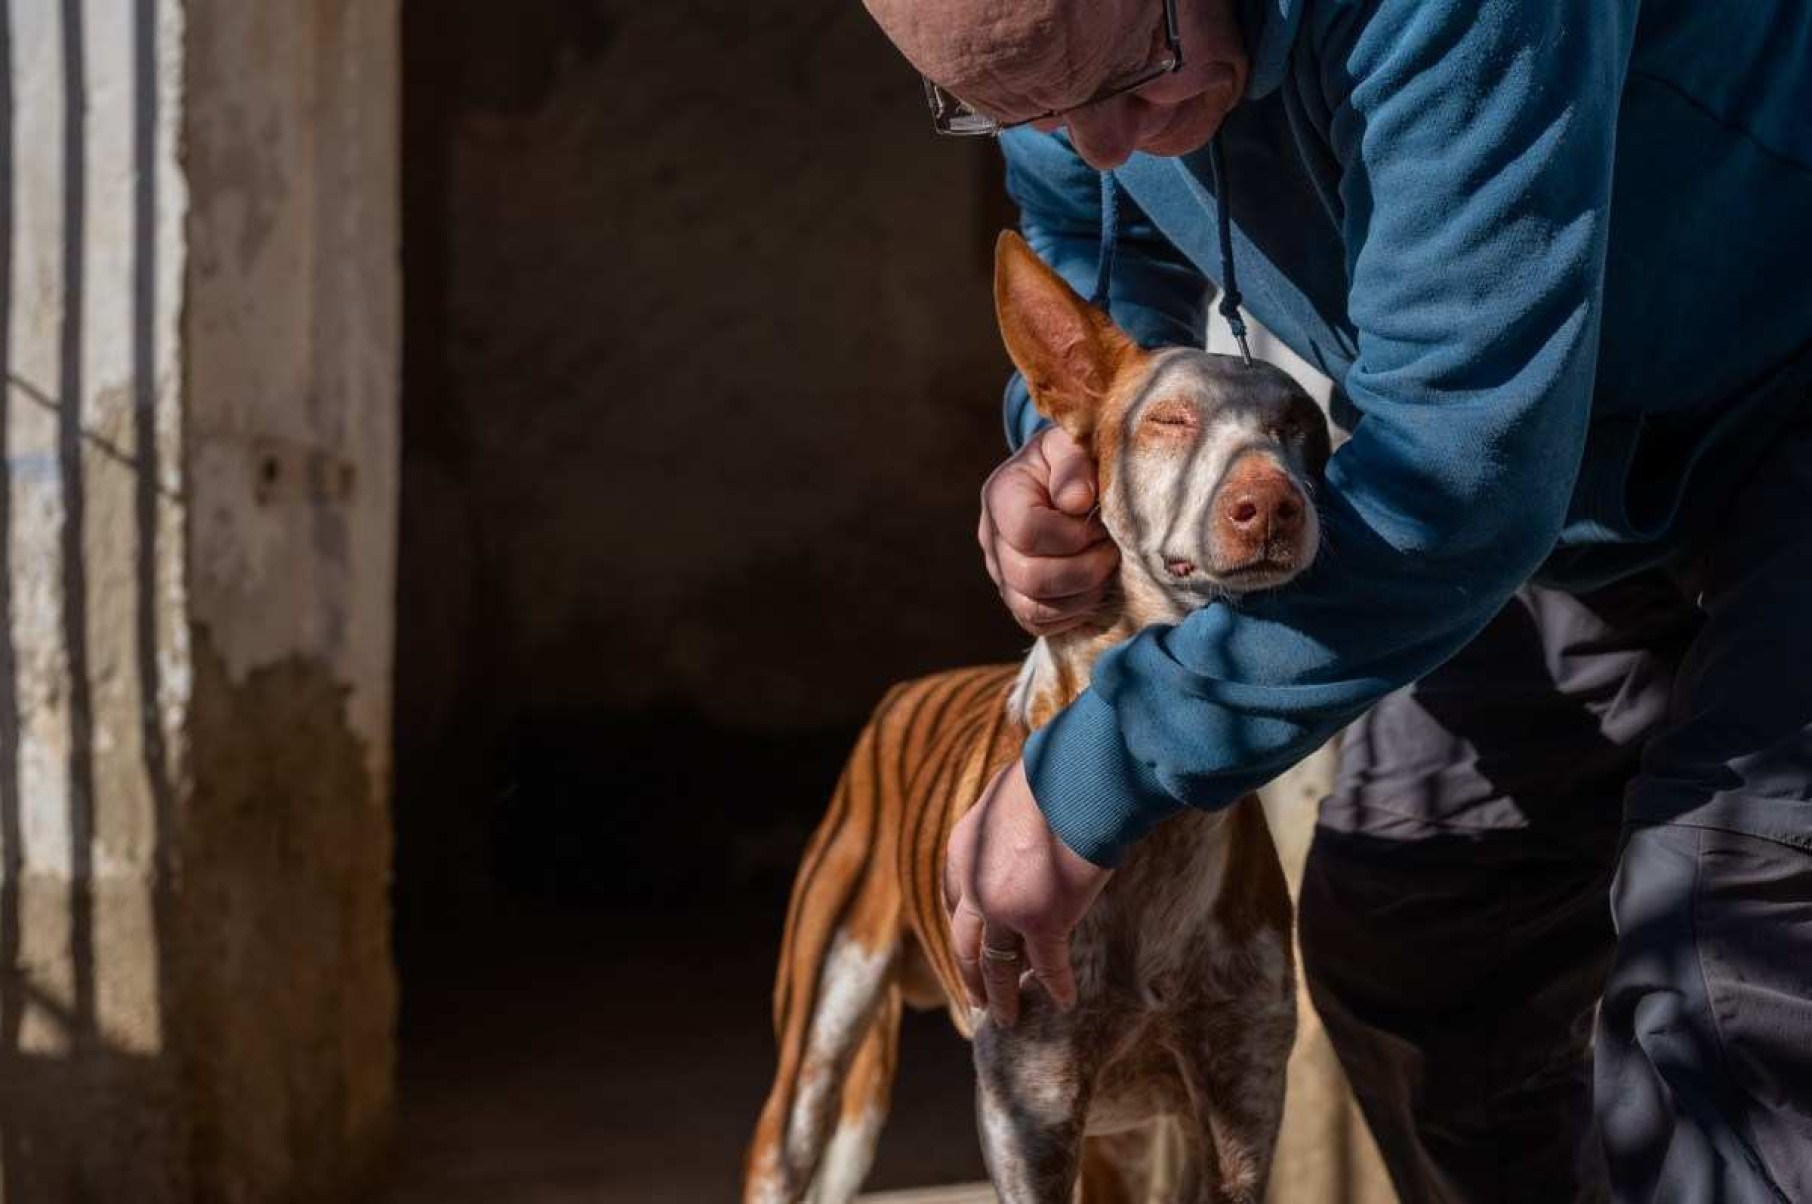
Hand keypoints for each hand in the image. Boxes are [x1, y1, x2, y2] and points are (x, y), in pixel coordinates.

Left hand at [945, 760, 1113, 1027]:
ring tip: (1008, 1019)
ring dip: (1002, 997)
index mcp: (962, 849)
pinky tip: (1066, 1001)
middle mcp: (974, 885)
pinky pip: (1048, 966)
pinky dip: (1057, 987)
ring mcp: (1005, 909)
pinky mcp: (1043, 923)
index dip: (961, 925)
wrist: (1077, 781)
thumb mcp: (1010, 793)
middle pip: (965, 943)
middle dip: (970, 975)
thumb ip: (1007, 818)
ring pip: (996, 965)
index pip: (953, 898)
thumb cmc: (1054, 776)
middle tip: (976, 1002)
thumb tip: (1023, 815)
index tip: (969, 944)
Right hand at [979, 426, 1118, 635]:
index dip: (1072, 534)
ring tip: (1107, 567)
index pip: (1026, 531)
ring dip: (1082, 594)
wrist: (1071, 481)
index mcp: (1001, 494)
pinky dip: (1073, 613)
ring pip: (1033, 607)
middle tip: (1112, 549)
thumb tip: (1075, 502)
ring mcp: (1001, 573)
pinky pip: (1038, 624)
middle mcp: (992, 538)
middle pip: (1029, 577)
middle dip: (1084, 568)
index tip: (1102, 521)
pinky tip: (1094, 587)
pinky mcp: (1018, 599)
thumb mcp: (1076, 445)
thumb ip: (1075, 464)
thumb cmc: (1077, 461)